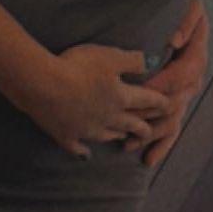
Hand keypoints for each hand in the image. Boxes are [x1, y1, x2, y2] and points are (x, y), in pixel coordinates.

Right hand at [19, 44, 171, 159]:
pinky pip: (78, 148)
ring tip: (124, 138)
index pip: (147, 101)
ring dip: (119, 137)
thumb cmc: (78, 67)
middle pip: (131, 125)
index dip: (160, 102)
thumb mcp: (110, 56)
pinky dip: (84, 152)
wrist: (42, 85)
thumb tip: (153, 62)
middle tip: (150, 130)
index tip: (170, 106)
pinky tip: (86, 155)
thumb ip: (133, 60)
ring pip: (109, 137)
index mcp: (121, 98)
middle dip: (144, 127)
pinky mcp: (66, 136)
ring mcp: (87, 130)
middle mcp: (108, 118)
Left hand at [137, 0, 210, 168]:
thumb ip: (187, 20)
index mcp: (195, 58)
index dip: (163, 84)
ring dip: (151, 135)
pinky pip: (172, 128)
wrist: (183, 14)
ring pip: (171, 120)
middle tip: (127, 122)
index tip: (142, 90)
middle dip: (150, 115)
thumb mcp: (190, 7)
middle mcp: (193, 80)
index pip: (181, 75)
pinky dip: (161, 145)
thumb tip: (175, 40)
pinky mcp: (176, 103)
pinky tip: (148, 159)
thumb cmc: (183, 9)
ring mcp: (185, 94)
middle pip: (174, 103)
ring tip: (129, 145)